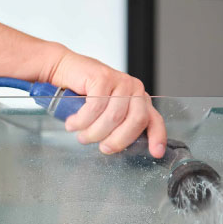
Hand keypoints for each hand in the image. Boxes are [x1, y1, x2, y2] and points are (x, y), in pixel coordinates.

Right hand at [48, 50, 166, 158]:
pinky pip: (95, 108)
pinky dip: (81, 120)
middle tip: (103, 148)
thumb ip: (118, 127)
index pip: (154, 120)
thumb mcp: (106, 114)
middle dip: (117, 140)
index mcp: (139, 101)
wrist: (65, 70)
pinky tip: (73, 123)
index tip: (156, 153)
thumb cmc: (85, 96)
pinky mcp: (104, 77)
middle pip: (136, 121)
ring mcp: (120, 81)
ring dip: (94, 132)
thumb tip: (119, 148)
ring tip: (82, 135)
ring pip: (114, 117)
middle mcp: (134, 90)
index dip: (157, 137)